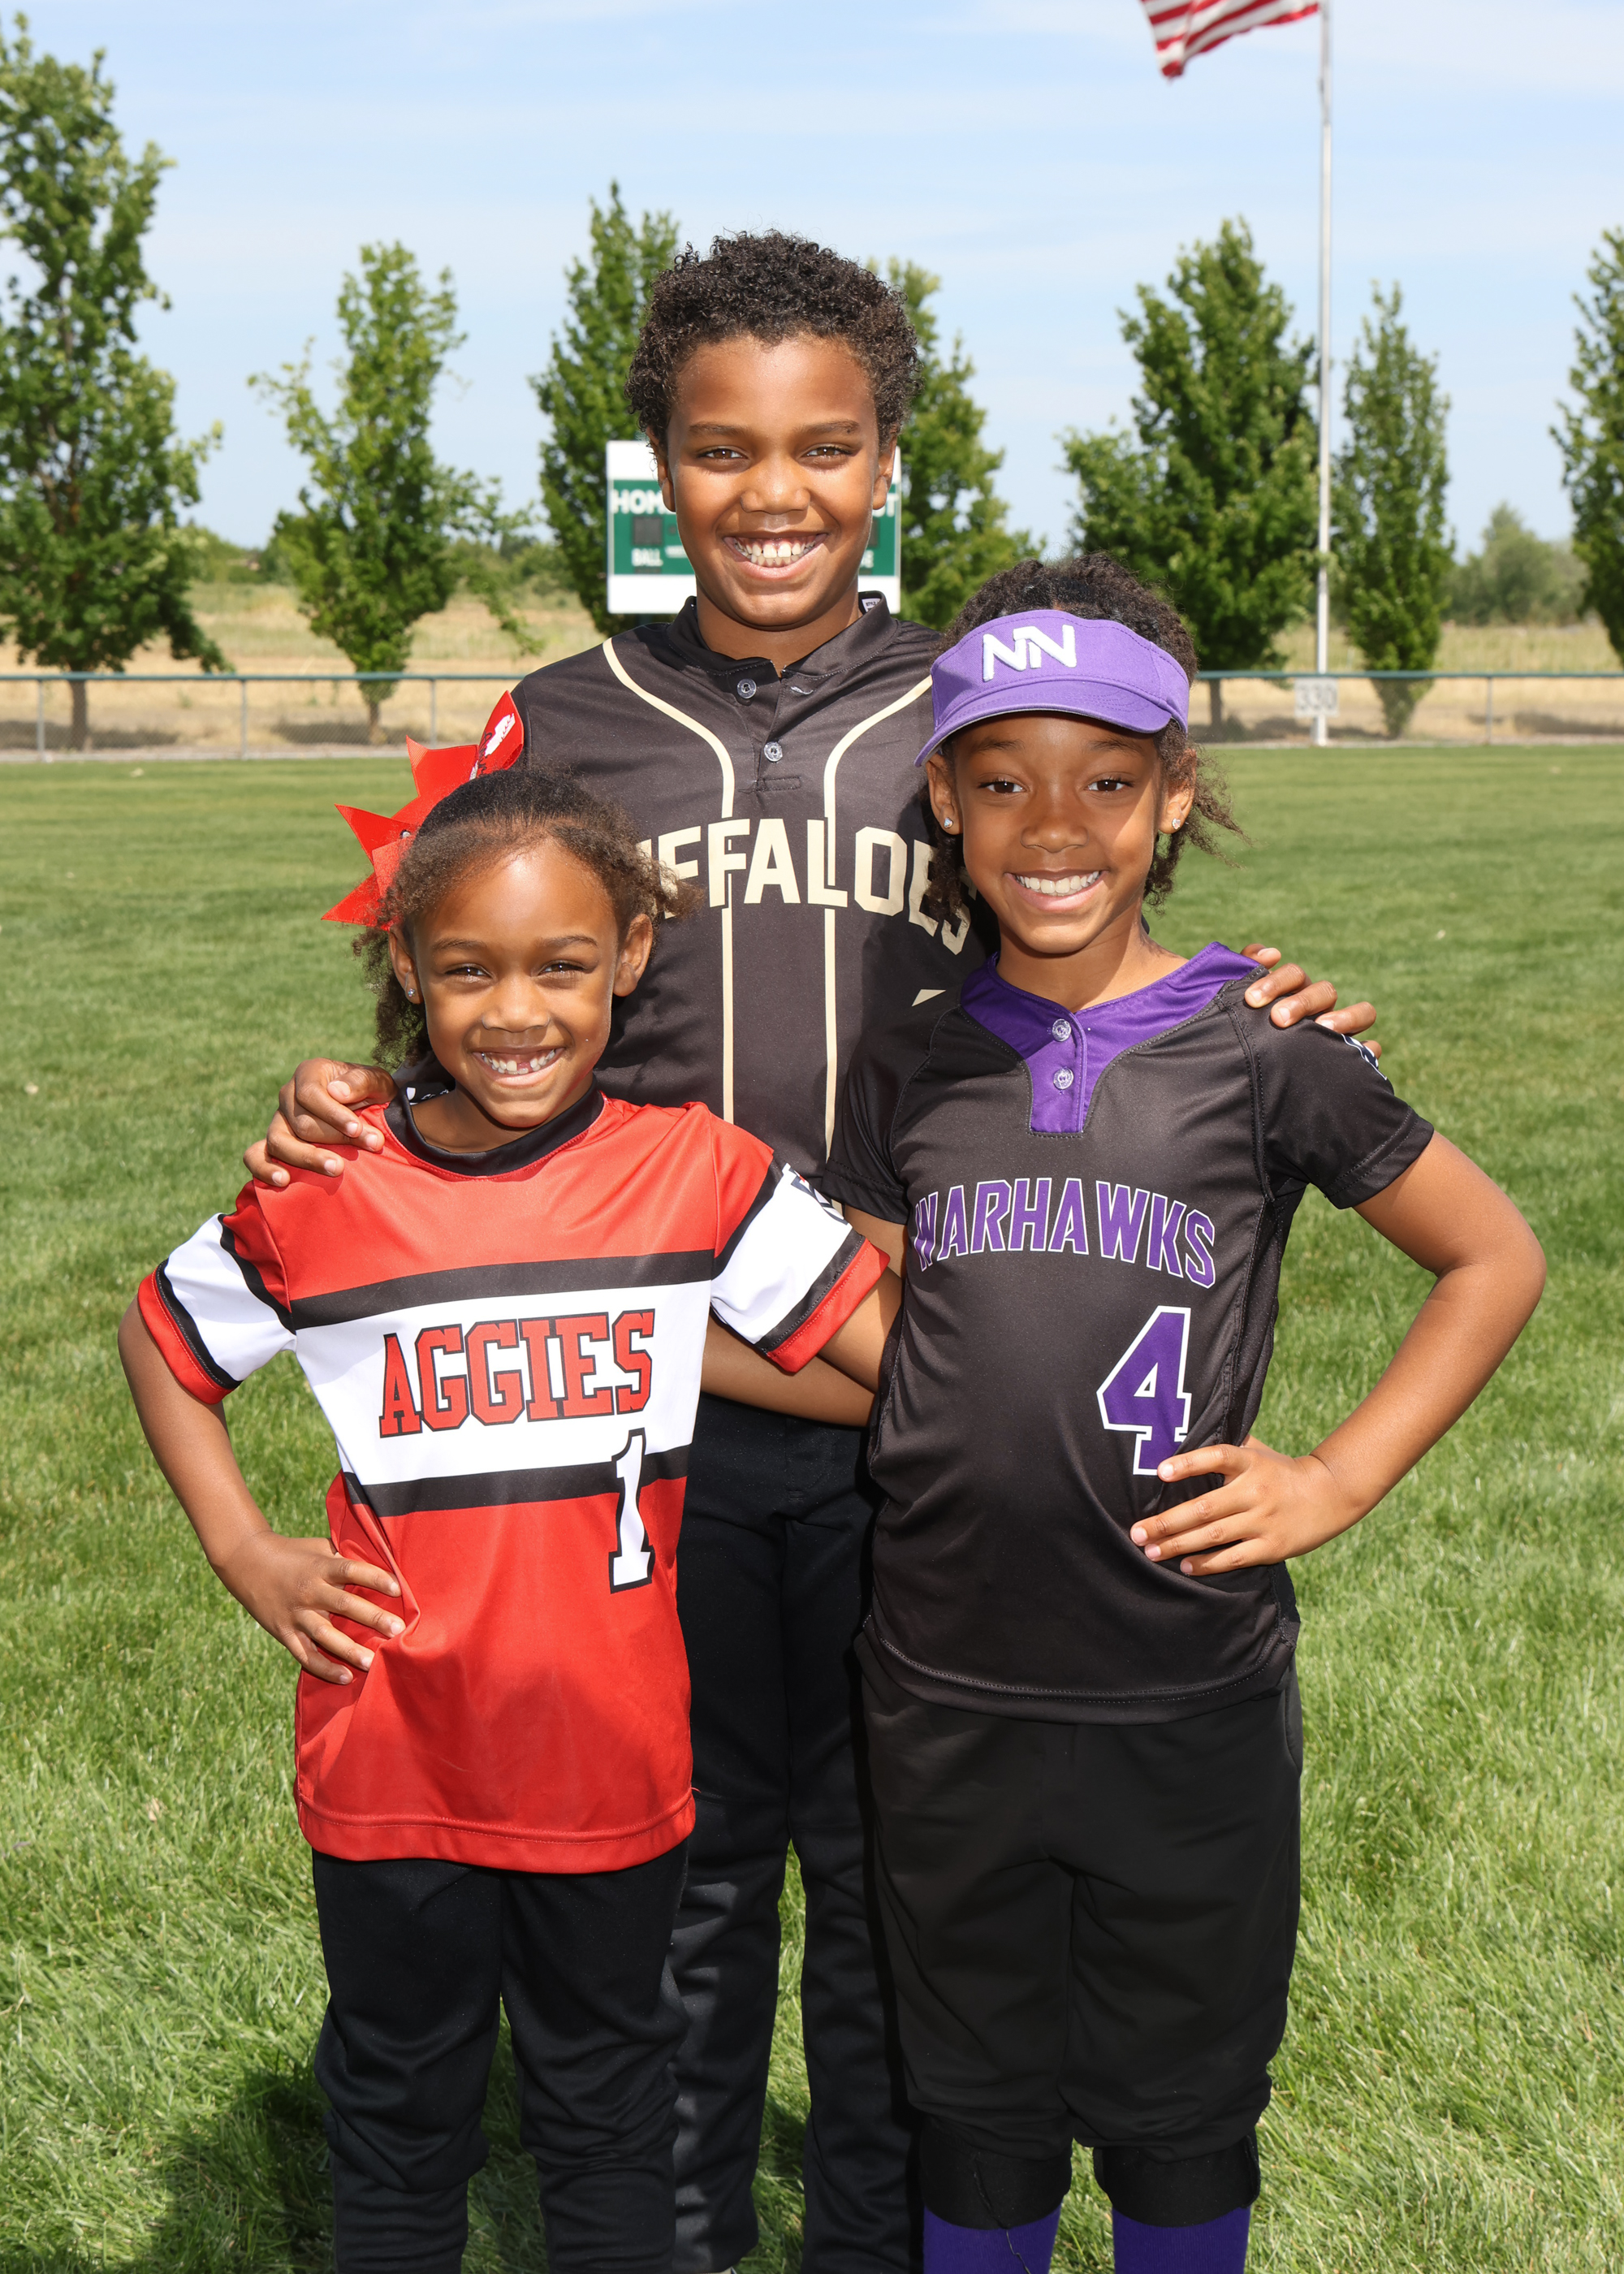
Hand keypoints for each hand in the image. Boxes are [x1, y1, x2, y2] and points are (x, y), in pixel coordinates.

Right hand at [215, 1529, 404, 1683]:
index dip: (375, 1578)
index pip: (351, 1570)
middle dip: (372, 1618)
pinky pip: (305, 1655)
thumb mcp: (319, 1547)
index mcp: (321, 1567)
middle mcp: (309, 1591)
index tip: (398, 1589)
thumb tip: (381, 1558)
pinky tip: (345, 1677)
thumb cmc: (293, 1553)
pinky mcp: (285, 1633)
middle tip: (398, 1630)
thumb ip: (345, 1555)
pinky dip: (324, 1668)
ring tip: (372, 1661)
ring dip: (349, 1649)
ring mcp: (296, 1614)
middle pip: (343, 1605)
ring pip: (325, 1635)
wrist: (248, 1562)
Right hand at [243, 1059, 396, 1187]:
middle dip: (335, 1138)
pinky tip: (284, 1180)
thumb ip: (361, 1082)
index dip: (333, 1114)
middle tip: (369, 1147)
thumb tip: (337, 1092)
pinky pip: (254, 1155)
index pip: (311, 1094)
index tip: (357, 1129)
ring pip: (278, 1141)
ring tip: (335, 1169)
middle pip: (302, 1122)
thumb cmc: (372, 1094)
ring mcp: (278, 1121)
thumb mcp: (377, 1081)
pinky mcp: (274, 1144)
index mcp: (309, 1073)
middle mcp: (288, 1095)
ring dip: (308, 1158)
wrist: (369, 1112)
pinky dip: (264, 1168)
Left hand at [1131, 1436, 1363, 1574]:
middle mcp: (1255, 1491)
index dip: (1189, 1463)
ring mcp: (1263, 1520)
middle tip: (1138, 1532)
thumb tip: (1184, 1434)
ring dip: (1179, 1545)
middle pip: (1205, 1508)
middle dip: (1167, 1522)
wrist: (1330, 1495)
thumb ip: (1227, 1448)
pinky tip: (1185, 1566)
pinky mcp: (1272, 1547)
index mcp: (1250, 1462)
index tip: (1161, 1471)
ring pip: (1214, 1535)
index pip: (1218, 1456)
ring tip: (1151, 1551)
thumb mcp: (1258, 1451)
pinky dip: (1208, 1564)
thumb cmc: (1281, 1471)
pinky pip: (1234, 1557)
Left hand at [1240, 944, 1378, 1059]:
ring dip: (1346, 1017)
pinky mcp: (1353, 1055)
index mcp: (1294, 993)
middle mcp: (1321, 1009)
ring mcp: (1340, 1031)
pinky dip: (1371, 1048)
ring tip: (1324, 1027)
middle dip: (1303, 1002)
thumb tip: (1270, 953)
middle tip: (1279, 1018)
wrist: (1252, 1077)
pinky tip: (1361, 1053)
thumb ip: (1245, 969)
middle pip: (1325, 992)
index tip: (1252, 999)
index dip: (1276, 982)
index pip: (1294, 976)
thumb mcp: (1241, 1006)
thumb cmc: (1247, 1034)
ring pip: (1363, 1012)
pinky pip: (1373, 1048)